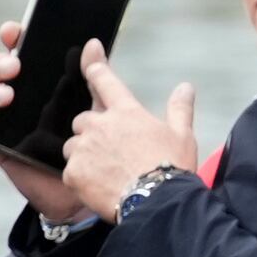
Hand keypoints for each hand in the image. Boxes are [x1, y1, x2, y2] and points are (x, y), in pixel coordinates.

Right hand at [0, 18, 84, 220]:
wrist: (89, 186)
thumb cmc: (94, 144)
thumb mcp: (98, 107)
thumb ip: (95, 76)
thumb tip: (93, 44)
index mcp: (42, 81)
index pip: (23, 51)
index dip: (14, 37)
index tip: (14, 32)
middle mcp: (20, 95)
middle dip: (0, 63)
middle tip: (14, 68)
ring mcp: (6, 117)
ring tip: (5, 97)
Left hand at [55, 45, 203, 222]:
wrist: (158, 202)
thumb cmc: (172, 167)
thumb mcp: (182, 135)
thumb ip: (180, 108)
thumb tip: (185, 87)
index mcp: (126, 112)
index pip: (105, 81)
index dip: (95, 67)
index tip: (89, 54)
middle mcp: (100, 125)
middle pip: (84, 119)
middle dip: (92, 131)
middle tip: (112, 151)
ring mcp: (83, 148)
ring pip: (73, 146)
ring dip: (84, 154)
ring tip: (107, 172)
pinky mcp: (72, 172)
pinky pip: (70, 171)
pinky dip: (81, 177)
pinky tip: (99, 187)